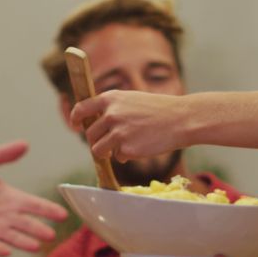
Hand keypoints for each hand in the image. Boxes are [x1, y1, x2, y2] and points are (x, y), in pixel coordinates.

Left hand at [0, 141, 66, 256]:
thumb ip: (4, 154)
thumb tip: (25, 144)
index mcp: (12, 198)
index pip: (35, 205)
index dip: (49, 210)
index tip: (63, 214)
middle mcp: (7, 216)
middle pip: (28, 225)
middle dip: (40, 230)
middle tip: (51, 234)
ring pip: (15, 238)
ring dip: (25, 242)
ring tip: (36, 245)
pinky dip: (0, 249)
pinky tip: (6, 251)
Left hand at [69, 90, 189, 162]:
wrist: (181, 119)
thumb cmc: (159, 109)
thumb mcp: (132, 99)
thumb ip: (113, 108)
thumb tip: (96, 123)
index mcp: (110, 98)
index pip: (81, 109)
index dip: (76, 119)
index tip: (76, 126)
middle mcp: (111, 114)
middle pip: (90, 134)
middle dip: (98, 140)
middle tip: (111, 142)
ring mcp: (118, 132)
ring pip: (98, 149)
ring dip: (108, 151)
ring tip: (124, 146)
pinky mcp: (126, 149)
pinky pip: (118, 157)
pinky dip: (126, 156)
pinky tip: (140, 147)